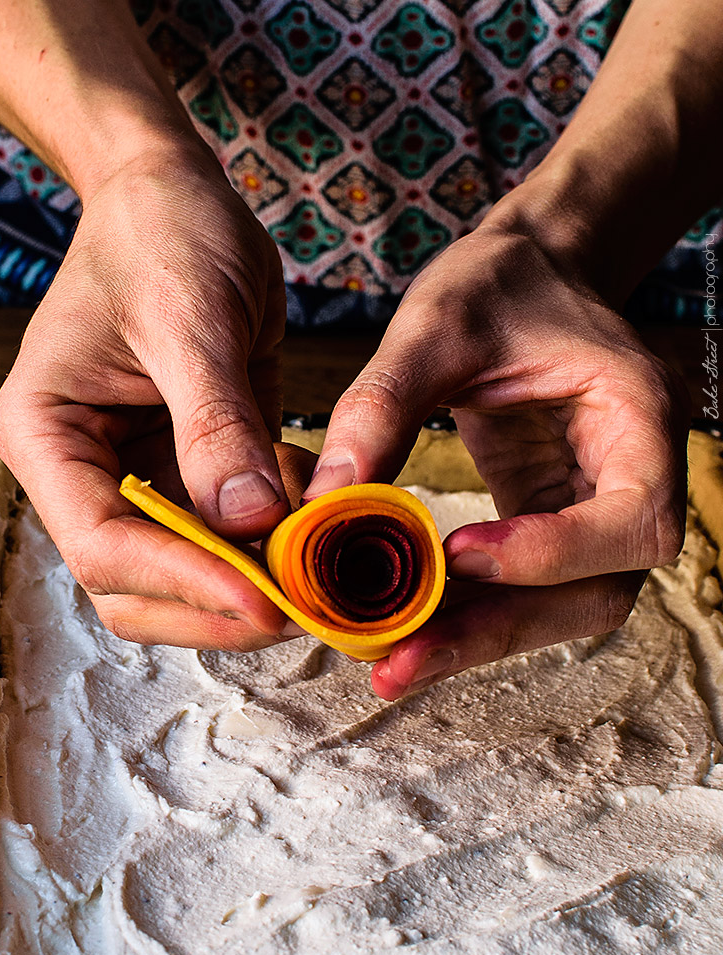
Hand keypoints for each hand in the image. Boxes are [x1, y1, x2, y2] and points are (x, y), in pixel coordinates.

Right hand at [0, 142, 304, 649]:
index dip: (183, 582)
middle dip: (216, 608)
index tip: (264, 600)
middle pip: (134, 586)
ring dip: (252, 585)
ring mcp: (136, 479)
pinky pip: (229, 536)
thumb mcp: (192, 318)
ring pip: (184, 575)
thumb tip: (249, 520)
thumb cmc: (162, 233)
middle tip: (303, 606)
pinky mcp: (188, 474)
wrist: (177, 198)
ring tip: (322, 571)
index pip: (102, 545)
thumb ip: (216, 422)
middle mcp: (82, 472)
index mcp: (48, 435)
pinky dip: (274, 541)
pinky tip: (316, 512)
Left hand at [304, 223, 688, 699]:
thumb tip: (326, 499)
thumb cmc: (501, 284)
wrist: (525, 276)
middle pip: (597, 591)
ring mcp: (597, 513)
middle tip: (400, 664)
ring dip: (477, 640)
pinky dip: (466, 614)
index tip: (458, 555)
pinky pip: (523, 590)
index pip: (631, 518)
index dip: (552, 553)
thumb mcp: (437, 325)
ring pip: (561, 607)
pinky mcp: (554, 527)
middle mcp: (635, 479)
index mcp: (640, 417)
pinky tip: (401, 629)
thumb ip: (384, 405)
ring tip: (389, 665)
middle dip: (498, 630)